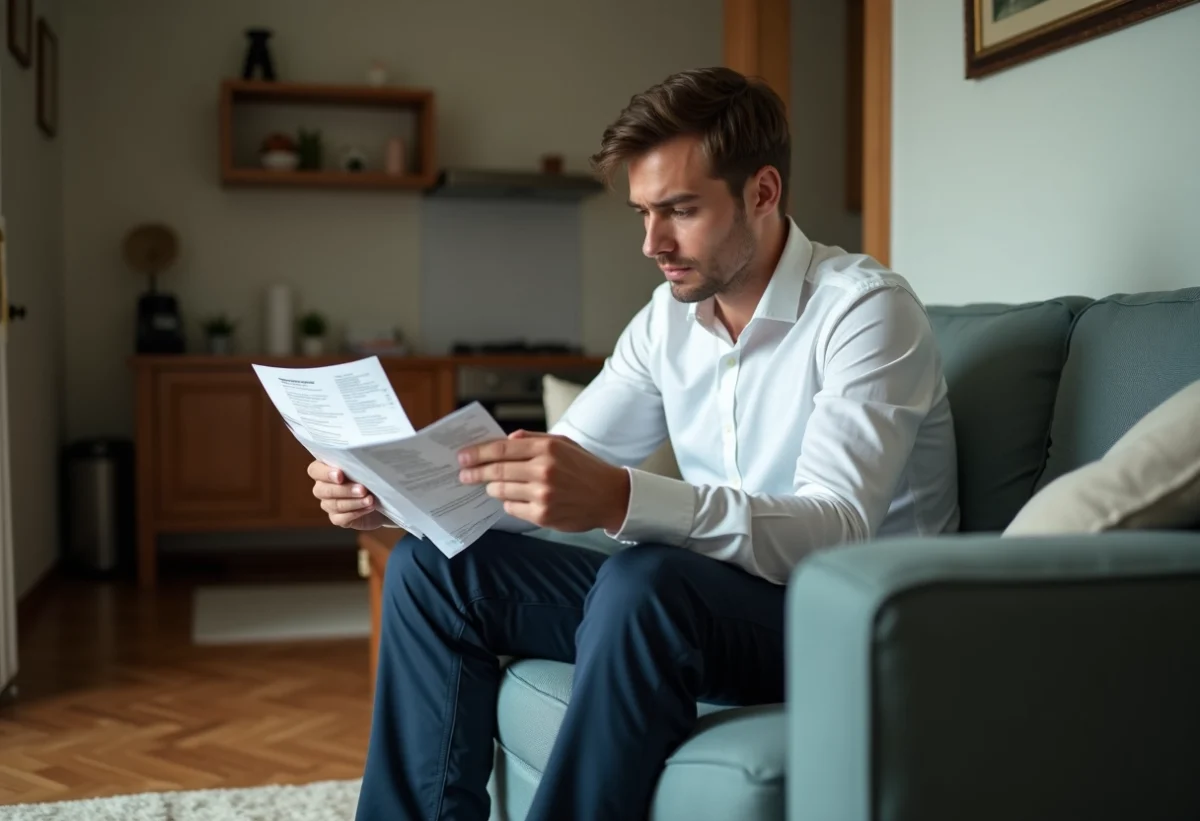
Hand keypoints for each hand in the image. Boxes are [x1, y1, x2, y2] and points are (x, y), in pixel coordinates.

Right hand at [307, 460, 388, 529]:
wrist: (383, 497)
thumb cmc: (372, 477)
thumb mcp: (366, 468)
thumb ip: (357, 464)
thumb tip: (363, 462)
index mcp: (325, 469)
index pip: (314, 470)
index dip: (325, 473)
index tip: (340, 475)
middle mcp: (322, 487)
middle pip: (322, 490)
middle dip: (344, 490)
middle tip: (362, 489)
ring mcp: (328, 504)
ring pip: (334, 504)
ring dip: (354, 502)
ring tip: (370, 499)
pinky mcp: (337, 518)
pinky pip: (340, 518)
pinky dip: (356, 513)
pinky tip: (368, 508)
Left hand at [457, 431, 629, 531]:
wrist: (610, 496)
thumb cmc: (585, 468)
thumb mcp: (564, 443)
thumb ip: (533, 439)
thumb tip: (507, 440)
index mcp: (547, 448)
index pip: (501, 449)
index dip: (477, 453)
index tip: (462, 457)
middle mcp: (544, 470)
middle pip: (496, 470)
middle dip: (475, 473)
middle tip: (463, 475)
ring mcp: (543, 494)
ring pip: (501, 490)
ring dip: (493, 488)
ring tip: (492, 486)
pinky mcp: (543, 515)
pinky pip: (512, 508)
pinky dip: (509, 503)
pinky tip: (515, 499)